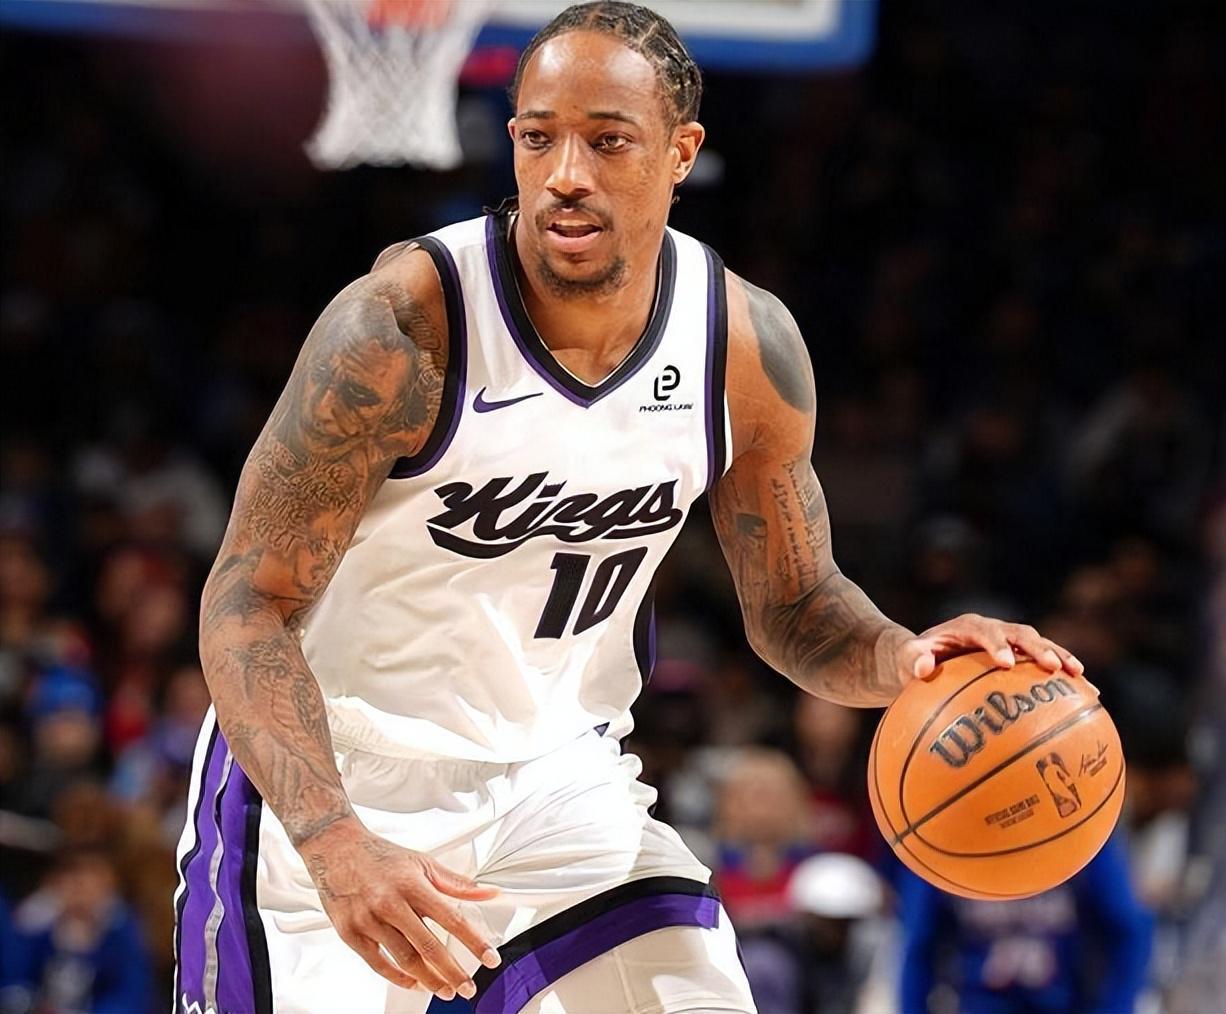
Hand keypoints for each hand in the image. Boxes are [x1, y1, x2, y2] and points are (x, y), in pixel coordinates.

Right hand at [297, 818, 499, 1000]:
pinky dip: (398, 977)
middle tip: (468, 987)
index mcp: (412, 884)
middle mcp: (391, 903)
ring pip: (405, 959)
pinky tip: (414, 982)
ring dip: (429, 980)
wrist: (336, 848)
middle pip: (429, 946)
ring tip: (445, 990)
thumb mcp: (423, 863)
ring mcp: (369, 920)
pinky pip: (378, 963)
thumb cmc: (379, 856)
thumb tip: (488, 892)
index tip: (489, 958)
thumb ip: (456, 883)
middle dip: (452, 972)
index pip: (452, 918)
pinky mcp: (350, 933)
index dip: (473, 942)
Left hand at [898, 613, 1084, 682]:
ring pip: (1040, 646)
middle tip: (1054, 667)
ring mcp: (1009, 643)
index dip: (997, 644)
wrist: (922, 659)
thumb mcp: (905, 658)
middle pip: (1021, 634)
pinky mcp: (1019, 659)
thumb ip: (912, 659)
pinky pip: (1045, 667)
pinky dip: (1065, 679)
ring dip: (1061, 659)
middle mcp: (993, 630)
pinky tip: (1089, 699)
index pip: (985, 631)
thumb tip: (922, 667)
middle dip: (1039, 648)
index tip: (1006, 663)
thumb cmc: (912, 659)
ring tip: (1082, 679)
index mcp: (968, 626)